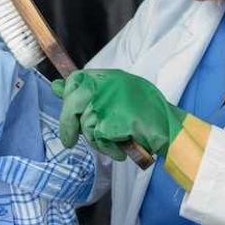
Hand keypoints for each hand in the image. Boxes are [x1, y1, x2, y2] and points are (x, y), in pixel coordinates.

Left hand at [52, 69, 187, 160]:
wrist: (167, 125)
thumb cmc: (147, 109)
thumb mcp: (117, 91)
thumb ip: (87, 88)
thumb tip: (57, 87)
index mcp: (107, 76)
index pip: (75, 80)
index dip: (68, 98)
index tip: (70, 113)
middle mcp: (104, 86)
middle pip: (72, 105)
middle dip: (68, 127)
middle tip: (69, 141)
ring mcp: (105, 103)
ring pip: (85, 127)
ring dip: (97, 140)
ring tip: (115, 141)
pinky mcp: (109, 121)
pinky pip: (99, 139)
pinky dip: (109, 148)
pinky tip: (123, 146)